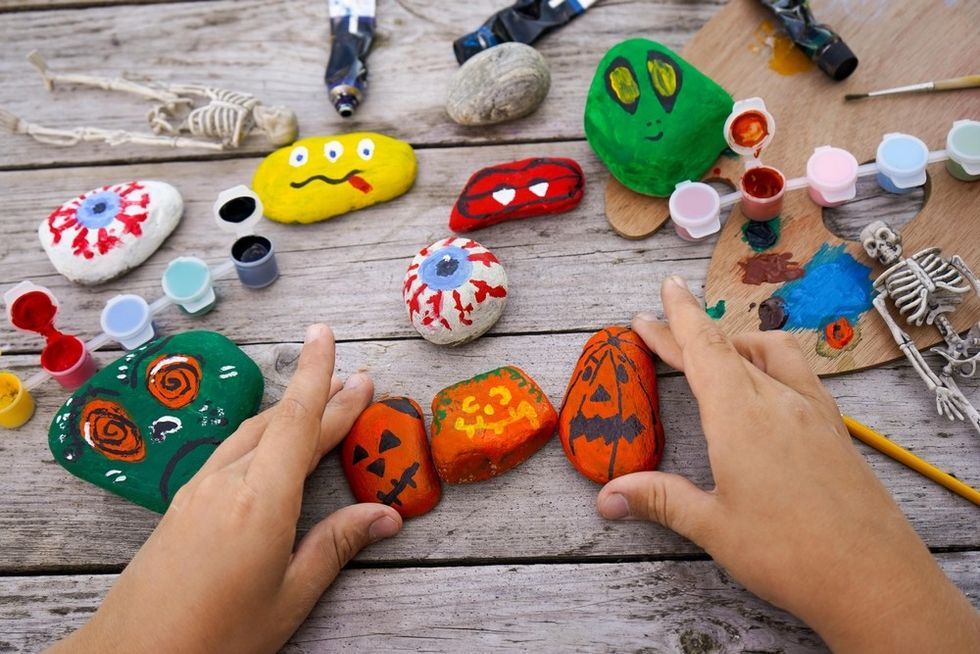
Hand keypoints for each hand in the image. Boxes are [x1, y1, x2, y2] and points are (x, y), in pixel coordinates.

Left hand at [51, 324, 401, 652]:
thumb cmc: (215, 637)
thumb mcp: (290, 597)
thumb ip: (336, 546)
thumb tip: (386, 515)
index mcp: (261, 499)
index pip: (300, 421)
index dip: (321, 378)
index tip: (329, 338)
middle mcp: (228, 481)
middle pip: (280, 421)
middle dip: (318, 393)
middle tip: (353, 378)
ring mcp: (199, 489)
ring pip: (252, 432)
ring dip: (290, 412)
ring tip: (320, 403)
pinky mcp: (182, 503)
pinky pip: (231, 450)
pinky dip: (262, 434)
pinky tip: (269, 442)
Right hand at [596, 276, 979, 651]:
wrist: (874, 578)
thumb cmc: (791, 553)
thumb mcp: (713, 527)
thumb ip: (660, 500)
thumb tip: (607, 497)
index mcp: (741, 416)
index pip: (704, 349)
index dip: (679, 317)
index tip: (666, 289)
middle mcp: (779, 401)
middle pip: (729, 347)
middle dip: (691, 331)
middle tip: (660, 323)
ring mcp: (813, 412)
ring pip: (772, 353)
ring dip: (737, 342)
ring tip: (716, 351)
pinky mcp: (835, 429)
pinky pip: (799, 375)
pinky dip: (771, 363)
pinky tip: (768, 388)